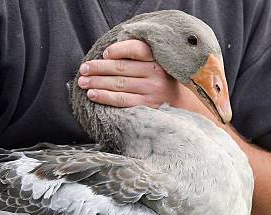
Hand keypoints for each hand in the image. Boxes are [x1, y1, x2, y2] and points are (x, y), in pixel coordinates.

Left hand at [78, 39, 214, 119]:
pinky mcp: (147, 106)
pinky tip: (92, 94)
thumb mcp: (160, 68)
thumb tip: (110, 56)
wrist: (188, 110)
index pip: (137, 49)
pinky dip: (104, 97)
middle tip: (83, 69)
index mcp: (159, 60)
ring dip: (97, 82)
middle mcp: (156, 74)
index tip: (105, 53)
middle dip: (98, 68)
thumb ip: (142, 60)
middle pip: (121, 68)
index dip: (119, 50)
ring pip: (118, 84)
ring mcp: (152, 91)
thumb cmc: (166, 86)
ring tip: (82, 82)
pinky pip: (121, 100)